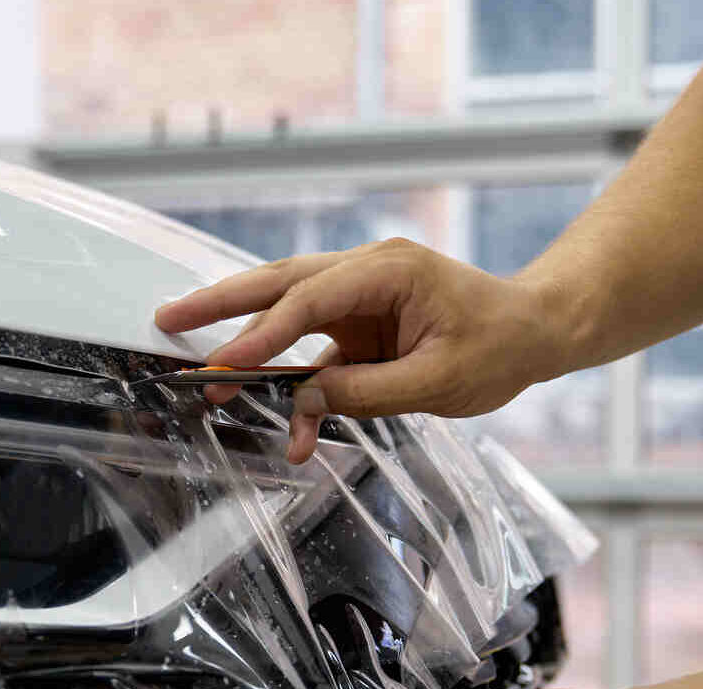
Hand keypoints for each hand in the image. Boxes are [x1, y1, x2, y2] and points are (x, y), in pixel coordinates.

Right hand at [153, 239, 584, 463]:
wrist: (534, 330)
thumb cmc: (499, 346)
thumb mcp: (438, 380)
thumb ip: (366, 393)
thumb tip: (305, 402)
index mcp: (389, 271)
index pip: (311, 298)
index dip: (266, 332)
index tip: (231, 362)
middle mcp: (366, 273)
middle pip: (280, 283)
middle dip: (221, 304)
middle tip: (168, 319)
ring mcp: (360, 298)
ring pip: (285, 308)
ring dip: (242, 334)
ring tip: (197, 358)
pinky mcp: (359, 325)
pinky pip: (311, 347)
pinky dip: (287, 374)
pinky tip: (268, 404)